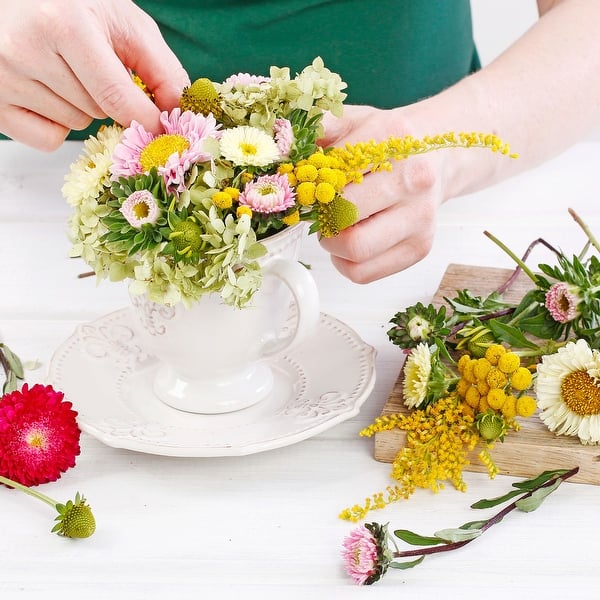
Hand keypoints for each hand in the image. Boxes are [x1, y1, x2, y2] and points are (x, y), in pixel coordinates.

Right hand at [0, 0, 188, 150]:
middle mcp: (26, 50)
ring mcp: (3, 77)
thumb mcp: (122, 20)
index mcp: (64, 24)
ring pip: (74, 125)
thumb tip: (179, 112)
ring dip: (81, 107)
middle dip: (107, 98)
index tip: (161, 128)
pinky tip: (47, 90)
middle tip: (91, 65)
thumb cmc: (71, 3)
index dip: (148, 120)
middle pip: (97, 113)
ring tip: (63, 69)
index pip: (118, 99)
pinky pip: (47, 139)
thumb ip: (160, 66)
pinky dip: (56, 124)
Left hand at [318, 105, 445, 283]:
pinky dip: (345, 263)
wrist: (438, 157)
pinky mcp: (419, 248)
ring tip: (335, 227)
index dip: (311, 187)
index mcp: (392, 140)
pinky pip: (364, 273)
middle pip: (344, 215)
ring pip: (355, 250)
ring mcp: (420, 218)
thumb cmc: (388, 143)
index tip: (308, 189)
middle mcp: (414, 180)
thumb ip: (318, 127)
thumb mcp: (354, 121)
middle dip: (321, 216)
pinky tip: (351, 241)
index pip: (333, 175)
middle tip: (321, 209)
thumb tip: (282, 145)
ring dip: (332, 243)